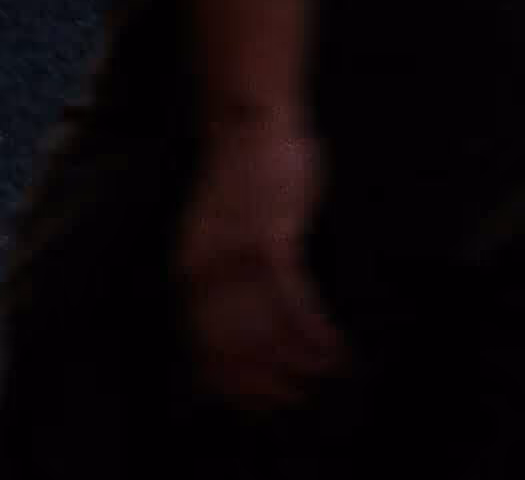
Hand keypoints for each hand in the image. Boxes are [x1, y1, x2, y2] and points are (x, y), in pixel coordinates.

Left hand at [177, 113, 340, 414]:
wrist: (246, 117)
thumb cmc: (239, 178)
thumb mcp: (216, 233)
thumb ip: (223, 279)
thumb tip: (245, 332)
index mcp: (187, 268)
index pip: (200, 345)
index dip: (230, 384)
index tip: (258, 407)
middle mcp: (204, 269)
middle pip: (234, 351)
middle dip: (269, 384)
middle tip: (300, 398)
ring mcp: (235, 256)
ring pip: (268, 335)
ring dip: (302, 365)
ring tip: (328, 376)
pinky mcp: (269, 240)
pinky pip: (295, 306)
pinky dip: (317, 335)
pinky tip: (337, 350)